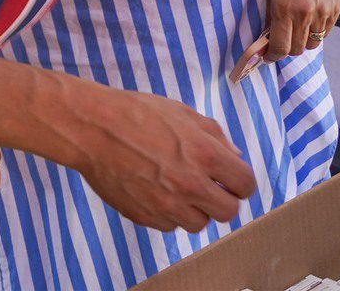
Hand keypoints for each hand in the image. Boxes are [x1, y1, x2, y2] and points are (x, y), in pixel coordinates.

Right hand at [71, 85, 259, 231]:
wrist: (94, 129)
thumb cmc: (139, 114)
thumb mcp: (185, 114)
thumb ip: (216, 137)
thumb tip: (235, 157)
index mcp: (205, 154)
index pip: (244, 184)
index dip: (243, 183)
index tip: (235, 181)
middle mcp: (190, 184)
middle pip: (228, 212)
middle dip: (225, 200)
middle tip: (213, 189)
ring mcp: (167, 205)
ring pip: (199, 224)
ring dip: (197, 210)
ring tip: (182, 190)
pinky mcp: (145, 216)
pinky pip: (170, 226)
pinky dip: (170, 214)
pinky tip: (160, 193)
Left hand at [265, 0, 339, 60]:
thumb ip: (271, 14)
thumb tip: (269, 36)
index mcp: (284, 8)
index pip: (280, 48)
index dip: (272, 56)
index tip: (268, 55)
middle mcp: (305, 13)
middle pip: (297, 49)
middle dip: (287, 49)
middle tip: (281, 41)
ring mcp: (323, 11)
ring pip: (313, 44)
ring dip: (303, 41)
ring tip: (296, 30)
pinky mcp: (335, 8)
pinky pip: (325, 32)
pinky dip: (316, 32)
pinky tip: (309, 21)